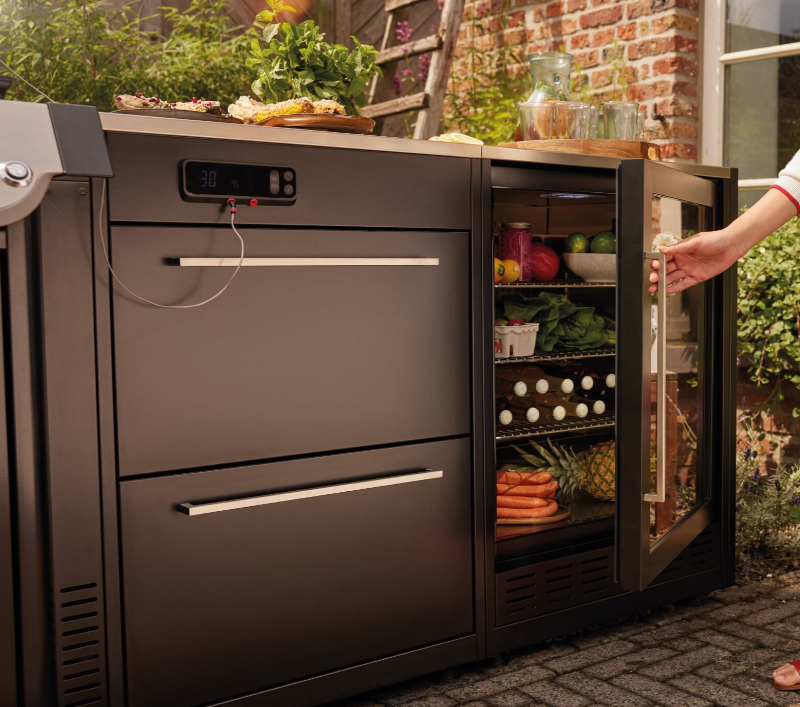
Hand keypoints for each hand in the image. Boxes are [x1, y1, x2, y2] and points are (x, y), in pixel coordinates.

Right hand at [649, 188, 797, 293]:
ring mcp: (689, 269)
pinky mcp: (697, 277)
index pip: (664, 258)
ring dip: (663, 283)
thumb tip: (661, 249)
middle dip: (657, 275)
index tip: (653, 267)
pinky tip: (667, 291)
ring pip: (672, 278)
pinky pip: (684, 284)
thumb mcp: (695, 242)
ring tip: (654, 289)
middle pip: (666, 270)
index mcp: (680, 250)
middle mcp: (683, 260)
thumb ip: (677, 248)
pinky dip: (675, 288)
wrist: (731, 245)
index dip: (657, 263)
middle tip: (652, 280)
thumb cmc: (715, 239)